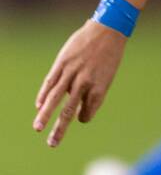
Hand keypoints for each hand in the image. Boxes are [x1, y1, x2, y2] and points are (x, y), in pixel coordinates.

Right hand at [33, 19, 126, 146]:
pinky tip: (39, 106)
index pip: (87, 112)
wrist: (107, 30)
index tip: (81, 117)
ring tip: (38, 128)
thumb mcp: (106, 76)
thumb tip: (75, 104)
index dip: (83, 117)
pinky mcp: (62, 63)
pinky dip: (44, 95)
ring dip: (45, 115)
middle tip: (52, 144)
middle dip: (60, 129)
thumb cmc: (108, 56)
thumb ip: (91, 91)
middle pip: (69, 111)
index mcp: (99, 88)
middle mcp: (85, 83)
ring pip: (56, 98)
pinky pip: (51, 82)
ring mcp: (72, 72)